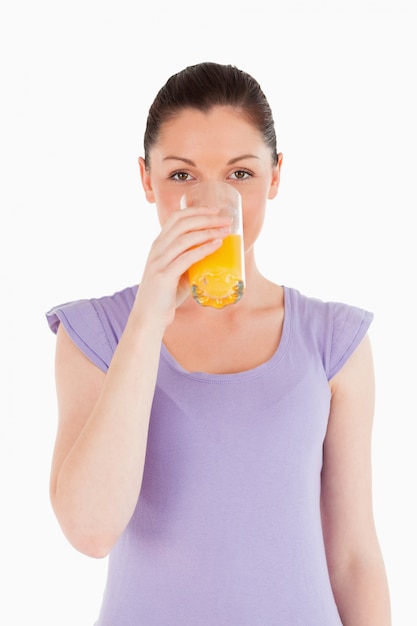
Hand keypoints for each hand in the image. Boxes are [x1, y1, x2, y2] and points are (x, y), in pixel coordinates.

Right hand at [133, 206, 231, 327]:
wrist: (148, 318)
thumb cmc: (165, 296)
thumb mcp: (175, 272)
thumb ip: (188, 262)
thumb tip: (212, 254)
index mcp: (158, 246)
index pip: (175, 218)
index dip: (196, 210)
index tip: (215, 209)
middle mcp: (157, 250)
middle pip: (182, 223)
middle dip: (206, 218)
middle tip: (226, 219)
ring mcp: (159, 262)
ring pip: (185, 238)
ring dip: (208, 231)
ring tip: (225, 230)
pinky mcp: (164, 276)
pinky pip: (186, 258)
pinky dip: (203, 249)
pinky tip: (217, 245)